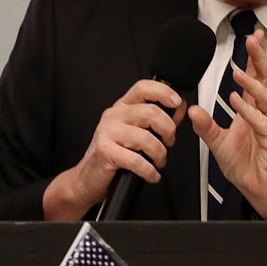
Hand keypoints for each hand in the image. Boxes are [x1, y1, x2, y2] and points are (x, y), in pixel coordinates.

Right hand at [42, 80, 185, 220]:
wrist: (88, 177)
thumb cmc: (114, 154)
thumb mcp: (136, 132)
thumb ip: (158, 120)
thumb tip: (179, 108)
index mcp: (123, 107)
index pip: (143, 88)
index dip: (163, 92)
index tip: (177, 102)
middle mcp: (114, 115)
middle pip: (151, 112)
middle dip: (168, 130)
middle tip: (168, 143)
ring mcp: (107, 132)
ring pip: (146, 138)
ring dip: (159, 153)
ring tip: (158, 161)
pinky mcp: (105, 151)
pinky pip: (136, 160)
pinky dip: (149, 170)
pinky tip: (151, 174)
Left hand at [189, 30, 266, 219]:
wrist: (259, 191)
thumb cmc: (246, 167)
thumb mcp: (219, 144)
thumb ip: (207, 126)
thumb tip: (193, 109)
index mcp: (255, 111)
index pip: (256, 78)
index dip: (253, 59)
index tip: (250, 39)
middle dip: (260, 58)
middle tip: (253, 39)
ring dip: (252, 81)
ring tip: (237, 70)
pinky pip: (262, 121)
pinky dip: (249, 110)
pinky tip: (236, 100)